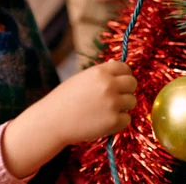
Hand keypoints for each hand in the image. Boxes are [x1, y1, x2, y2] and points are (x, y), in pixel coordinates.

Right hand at [1, 61, 136, 177]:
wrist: (52, 121)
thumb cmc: (64, 99)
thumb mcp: (81, 78)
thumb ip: (100, 73)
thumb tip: (115, 64)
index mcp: (100, 72)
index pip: (125, 68)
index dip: (124, 75)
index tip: (120, 82)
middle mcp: (109, 85)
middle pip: (132, 83)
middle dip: (126, 90)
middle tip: (116, 97)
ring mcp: (113, 103)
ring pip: (132, 101)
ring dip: (123, 106)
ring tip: (107, 110)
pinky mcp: (114, 121)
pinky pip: (127, 119)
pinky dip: (119, 122)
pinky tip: (104, 121)